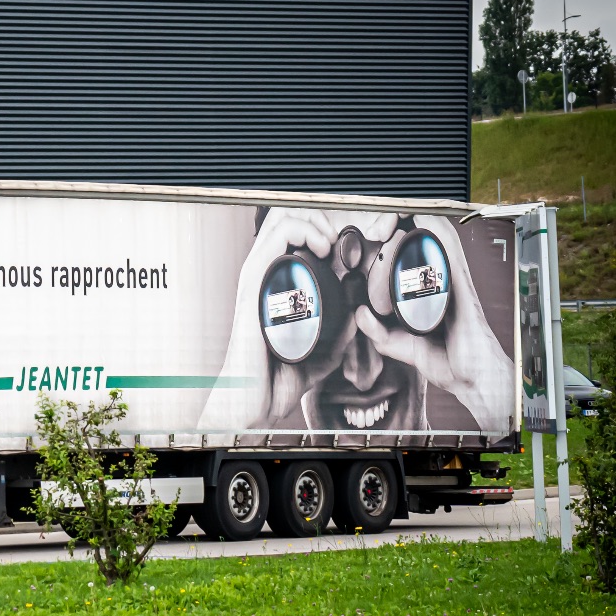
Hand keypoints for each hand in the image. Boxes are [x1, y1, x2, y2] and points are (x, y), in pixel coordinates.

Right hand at [199, 208, 343, 431]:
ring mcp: (259, 278)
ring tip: (332, 239)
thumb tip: (361, 315)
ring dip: (312, 219)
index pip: (297, 238)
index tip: (351, 245)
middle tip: (343, 237)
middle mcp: (266, 277)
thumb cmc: (280, 377)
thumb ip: (341, 333)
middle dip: (320, 216)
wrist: (255, 398)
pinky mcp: (254, 284)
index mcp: (279, 287)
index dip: (326, 229)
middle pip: (287, 219)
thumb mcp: (324, 351)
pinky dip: (302, 230)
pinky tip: (322, 245)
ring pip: (280, 220)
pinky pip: (274, 240)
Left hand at [353, 215, 514, 432]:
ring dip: (411, 223)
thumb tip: (359, 313)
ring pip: (434, 239)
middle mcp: (439, 282)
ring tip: (388, 218)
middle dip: (393, 226)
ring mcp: (451, 282)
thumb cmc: (447, 360)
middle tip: (372, 228)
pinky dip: (437, 232)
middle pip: (418, 241)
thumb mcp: (401, 346)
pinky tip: (422, 219)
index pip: (406, 256)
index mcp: (424, 292)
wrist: (474, 378)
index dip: (387, 241)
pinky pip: (451, 252)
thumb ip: (378, 331)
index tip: (365, 238)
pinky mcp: (460, 287)